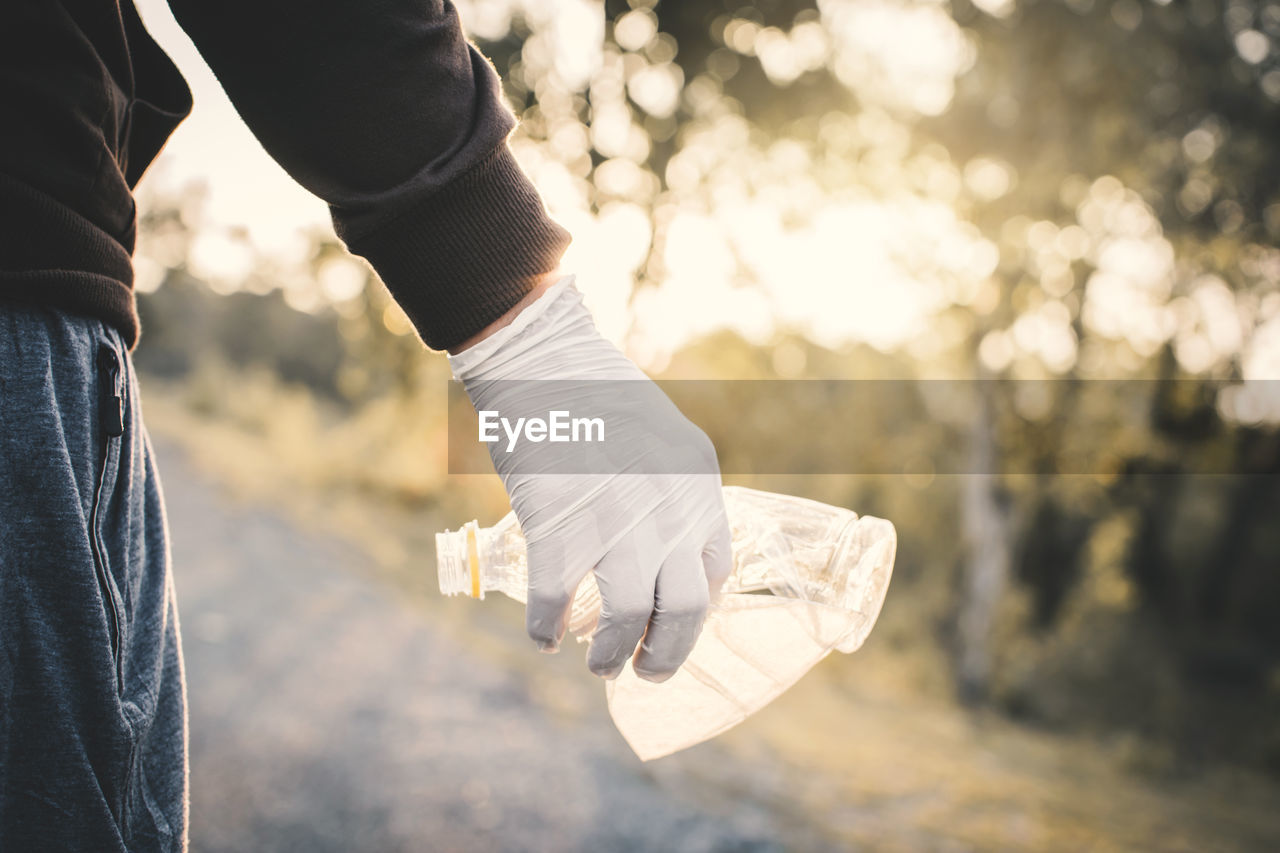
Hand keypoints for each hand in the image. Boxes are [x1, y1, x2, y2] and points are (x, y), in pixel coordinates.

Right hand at [448, 276, 731, 680]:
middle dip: (664, 655)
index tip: (670, 625)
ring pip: (622, 620)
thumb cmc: (598, 396)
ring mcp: (614, 522)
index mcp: (698, 487)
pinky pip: (555, 603)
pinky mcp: (559, 526)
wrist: (544, 360)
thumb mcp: (664, 440)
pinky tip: (543, 637)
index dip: (695, 612)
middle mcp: (667, 511)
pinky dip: (546, 630)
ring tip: (599, 665)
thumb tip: (660, 553)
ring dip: (609, 655)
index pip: (715, 573)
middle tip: (644, 671)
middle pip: (680, 612)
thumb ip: (671, 495)